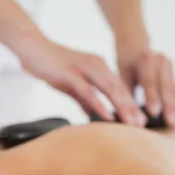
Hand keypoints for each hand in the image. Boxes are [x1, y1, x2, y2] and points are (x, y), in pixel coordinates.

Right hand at [13, 33, 146, 126]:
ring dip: (122, 107)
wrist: (32, 48)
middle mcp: (96, 65)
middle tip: (143, 125)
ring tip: (132, 123)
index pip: (119, 88)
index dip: (131, 105)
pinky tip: (108, 116)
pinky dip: (99, 104)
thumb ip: (83, 98)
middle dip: (132, 108)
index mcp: (98, 67)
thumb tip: (93, 114)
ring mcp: (84, 68)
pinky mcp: (71, 73)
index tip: (140, 121)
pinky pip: (88, 91)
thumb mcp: (71, 85)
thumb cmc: (51, 66)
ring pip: (109, 89)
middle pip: (119, 89)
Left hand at [116, 36, 174, 127]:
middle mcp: (159, 59)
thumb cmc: (126, 61)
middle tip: (170, 123)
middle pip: (165, 86)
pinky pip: (173, 89)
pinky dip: (173, 103)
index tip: (153, 113)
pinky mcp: (172, 70)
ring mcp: (168, 64)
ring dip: (174, 107)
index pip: (149, 80)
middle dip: (169, 106)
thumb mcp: (122, 73)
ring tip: (174, 124)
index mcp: (145, 58)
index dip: (152, 97)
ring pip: (172, 89)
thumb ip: (125, 93)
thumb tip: (125, 115)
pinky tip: (174, 117)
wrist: (134, 43)